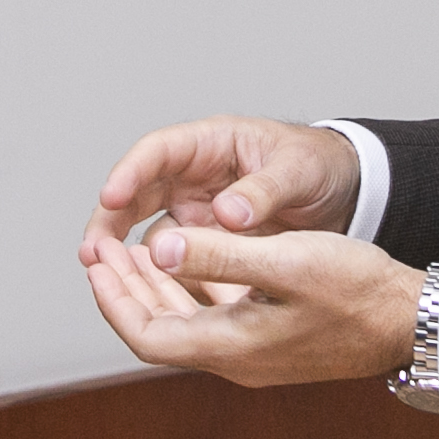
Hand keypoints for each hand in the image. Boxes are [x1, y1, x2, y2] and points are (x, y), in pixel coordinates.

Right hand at [78, 115, 361, 269]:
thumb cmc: (319, 166)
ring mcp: (197, 208)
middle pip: (136, 192)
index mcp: (211, 144)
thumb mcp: (297, 171)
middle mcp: (194, 175)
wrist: (346, 193)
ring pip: (147, 228)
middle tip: (92, 251)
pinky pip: (176, 256)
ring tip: (107, 277)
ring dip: (125, 251)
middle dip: (109, 220)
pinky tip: (149, 294)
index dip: (129, 172)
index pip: (157, 152)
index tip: (111, 197)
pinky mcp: (207, 239)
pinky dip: (161, 273)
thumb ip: (263, 191)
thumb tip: (228, 213)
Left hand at [83, 221, 419, 388]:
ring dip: (158, 285)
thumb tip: (159, 245)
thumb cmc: (358, 291)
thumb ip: (219, 254)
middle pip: (161, 329)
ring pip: (187, 320)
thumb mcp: (286, 261)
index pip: (147, 334)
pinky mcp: (273, 338)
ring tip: (135, 248)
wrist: (414, 321)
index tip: (98, 263)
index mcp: (232, 345)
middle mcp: (237, 357)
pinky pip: (217, 314)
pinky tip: (193, 256)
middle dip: (127, 288)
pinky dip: (194, 286)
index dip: (114, 300)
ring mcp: (256, 351)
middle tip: (104, 249)